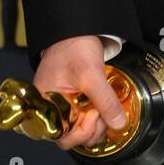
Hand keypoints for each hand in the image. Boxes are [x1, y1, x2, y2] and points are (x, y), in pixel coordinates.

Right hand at [33, 35, 127, 150]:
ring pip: (80, 128)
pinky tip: (104, 105)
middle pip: (72, 136)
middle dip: (92, 129)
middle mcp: (51, 108)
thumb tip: (118, 123)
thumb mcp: (92, 74)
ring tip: (105, 106)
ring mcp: (63, 104)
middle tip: (103, 112)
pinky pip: (84, 116)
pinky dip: (97, 114)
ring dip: (97, 123)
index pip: (61, 136)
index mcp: (45, 104)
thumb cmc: (74, 46)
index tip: (95, 115)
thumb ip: (105, 101)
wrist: (78, 28)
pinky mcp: (74, 100)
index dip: (81, 132)